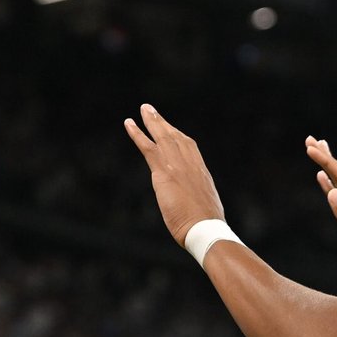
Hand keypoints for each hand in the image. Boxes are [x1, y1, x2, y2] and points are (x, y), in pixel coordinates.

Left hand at [124, 104, 226, 245]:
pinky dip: (137, 134)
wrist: (205, 228)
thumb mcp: (206, 211)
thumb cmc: (207, 228)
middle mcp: (191, 165)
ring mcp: (178, 166)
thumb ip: (198, 203)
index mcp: (201, 173)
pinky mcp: (165, 173)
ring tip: (143, 108)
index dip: (179, 136)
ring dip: (152, 121)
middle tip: (151, 110)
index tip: (171, 128)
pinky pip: (149, 148)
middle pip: (176, 137)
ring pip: (163, 137)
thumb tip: (198, 211)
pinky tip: (129, 124)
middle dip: (163, 123)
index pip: (189, 148)